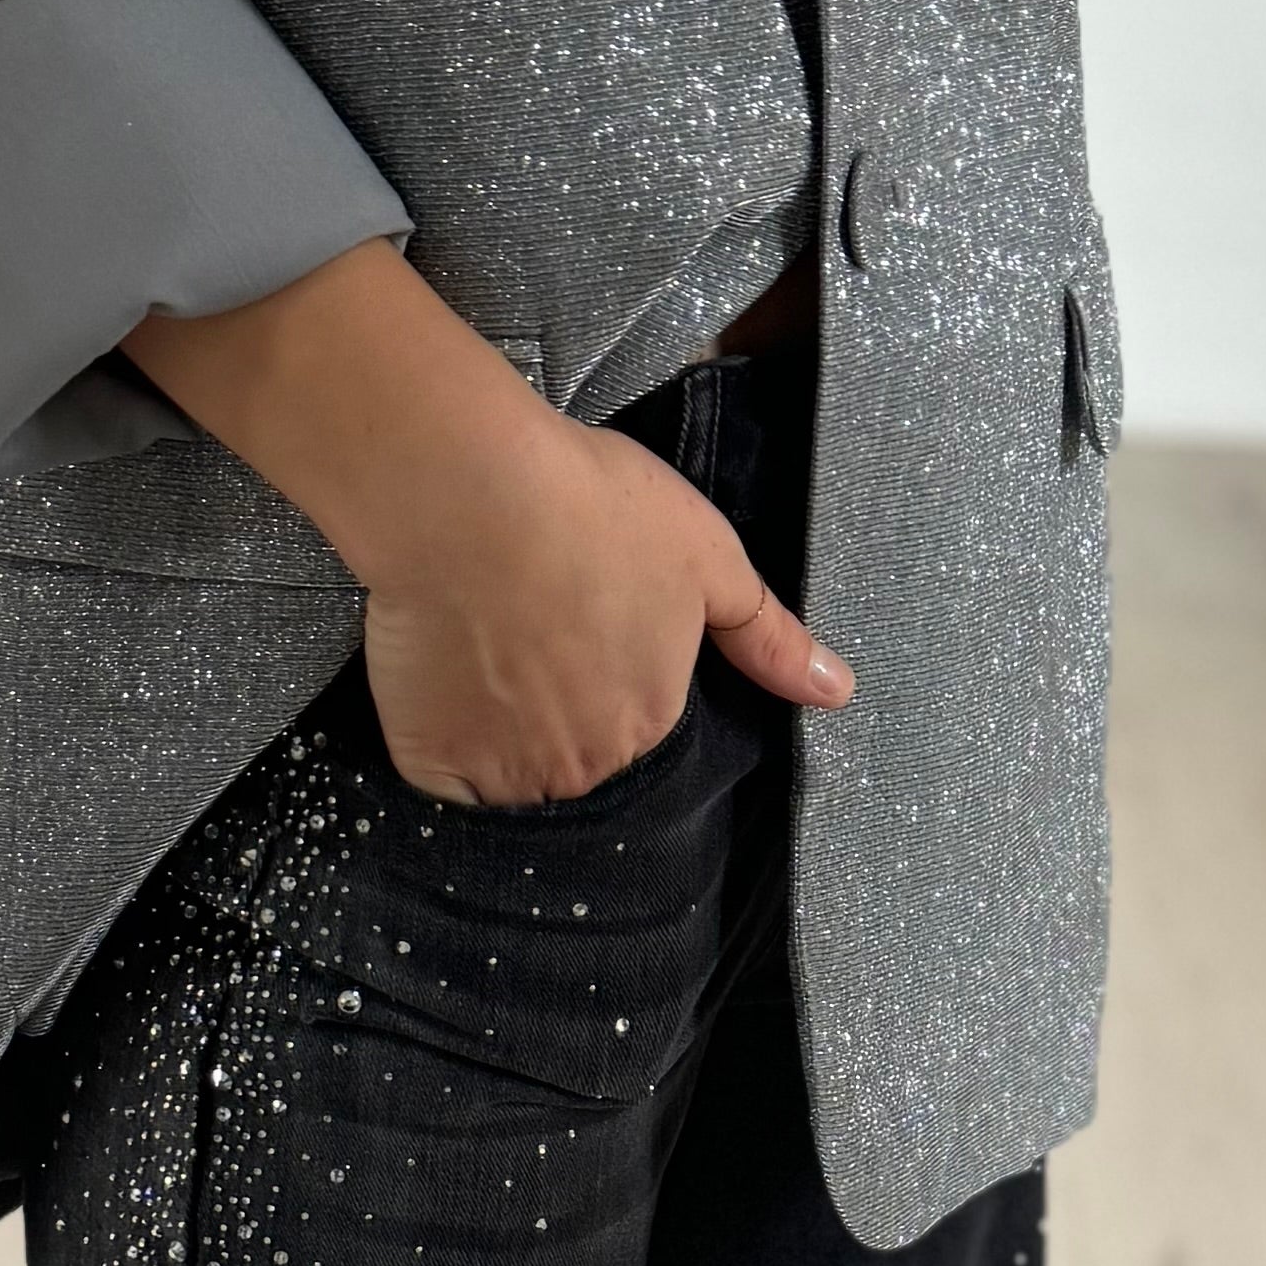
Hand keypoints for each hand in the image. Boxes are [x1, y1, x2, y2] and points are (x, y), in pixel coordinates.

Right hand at [124, 239, 849, 807]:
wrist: (471, 492)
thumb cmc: (587, 507)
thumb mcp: (708, 557)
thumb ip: (768, 634)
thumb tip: (835, 690)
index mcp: (652, 721)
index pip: (639, 731)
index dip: (611, 675)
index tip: (585, 626)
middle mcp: (585, 766)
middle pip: (574, 760)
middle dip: (558, 709)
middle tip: (529, 626)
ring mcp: (504, 770)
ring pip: (506, 772)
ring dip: (498, 727)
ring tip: (484, 642)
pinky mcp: (430, 758)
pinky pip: (438, 769)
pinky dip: (437, 732)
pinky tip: (441, 669)